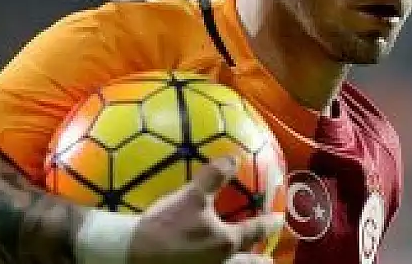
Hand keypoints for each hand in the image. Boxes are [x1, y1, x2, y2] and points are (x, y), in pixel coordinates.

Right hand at [128, 156, 283, 263]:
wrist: (133, 254)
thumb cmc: (166, 225)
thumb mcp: (191, 196)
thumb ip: (214, 176)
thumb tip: (233, 158)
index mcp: (226, 241)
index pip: (254, 231)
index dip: (268, 224)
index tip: (279, 220)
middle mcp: (221, 263)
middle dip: (259, 262)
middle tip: (269, 261)